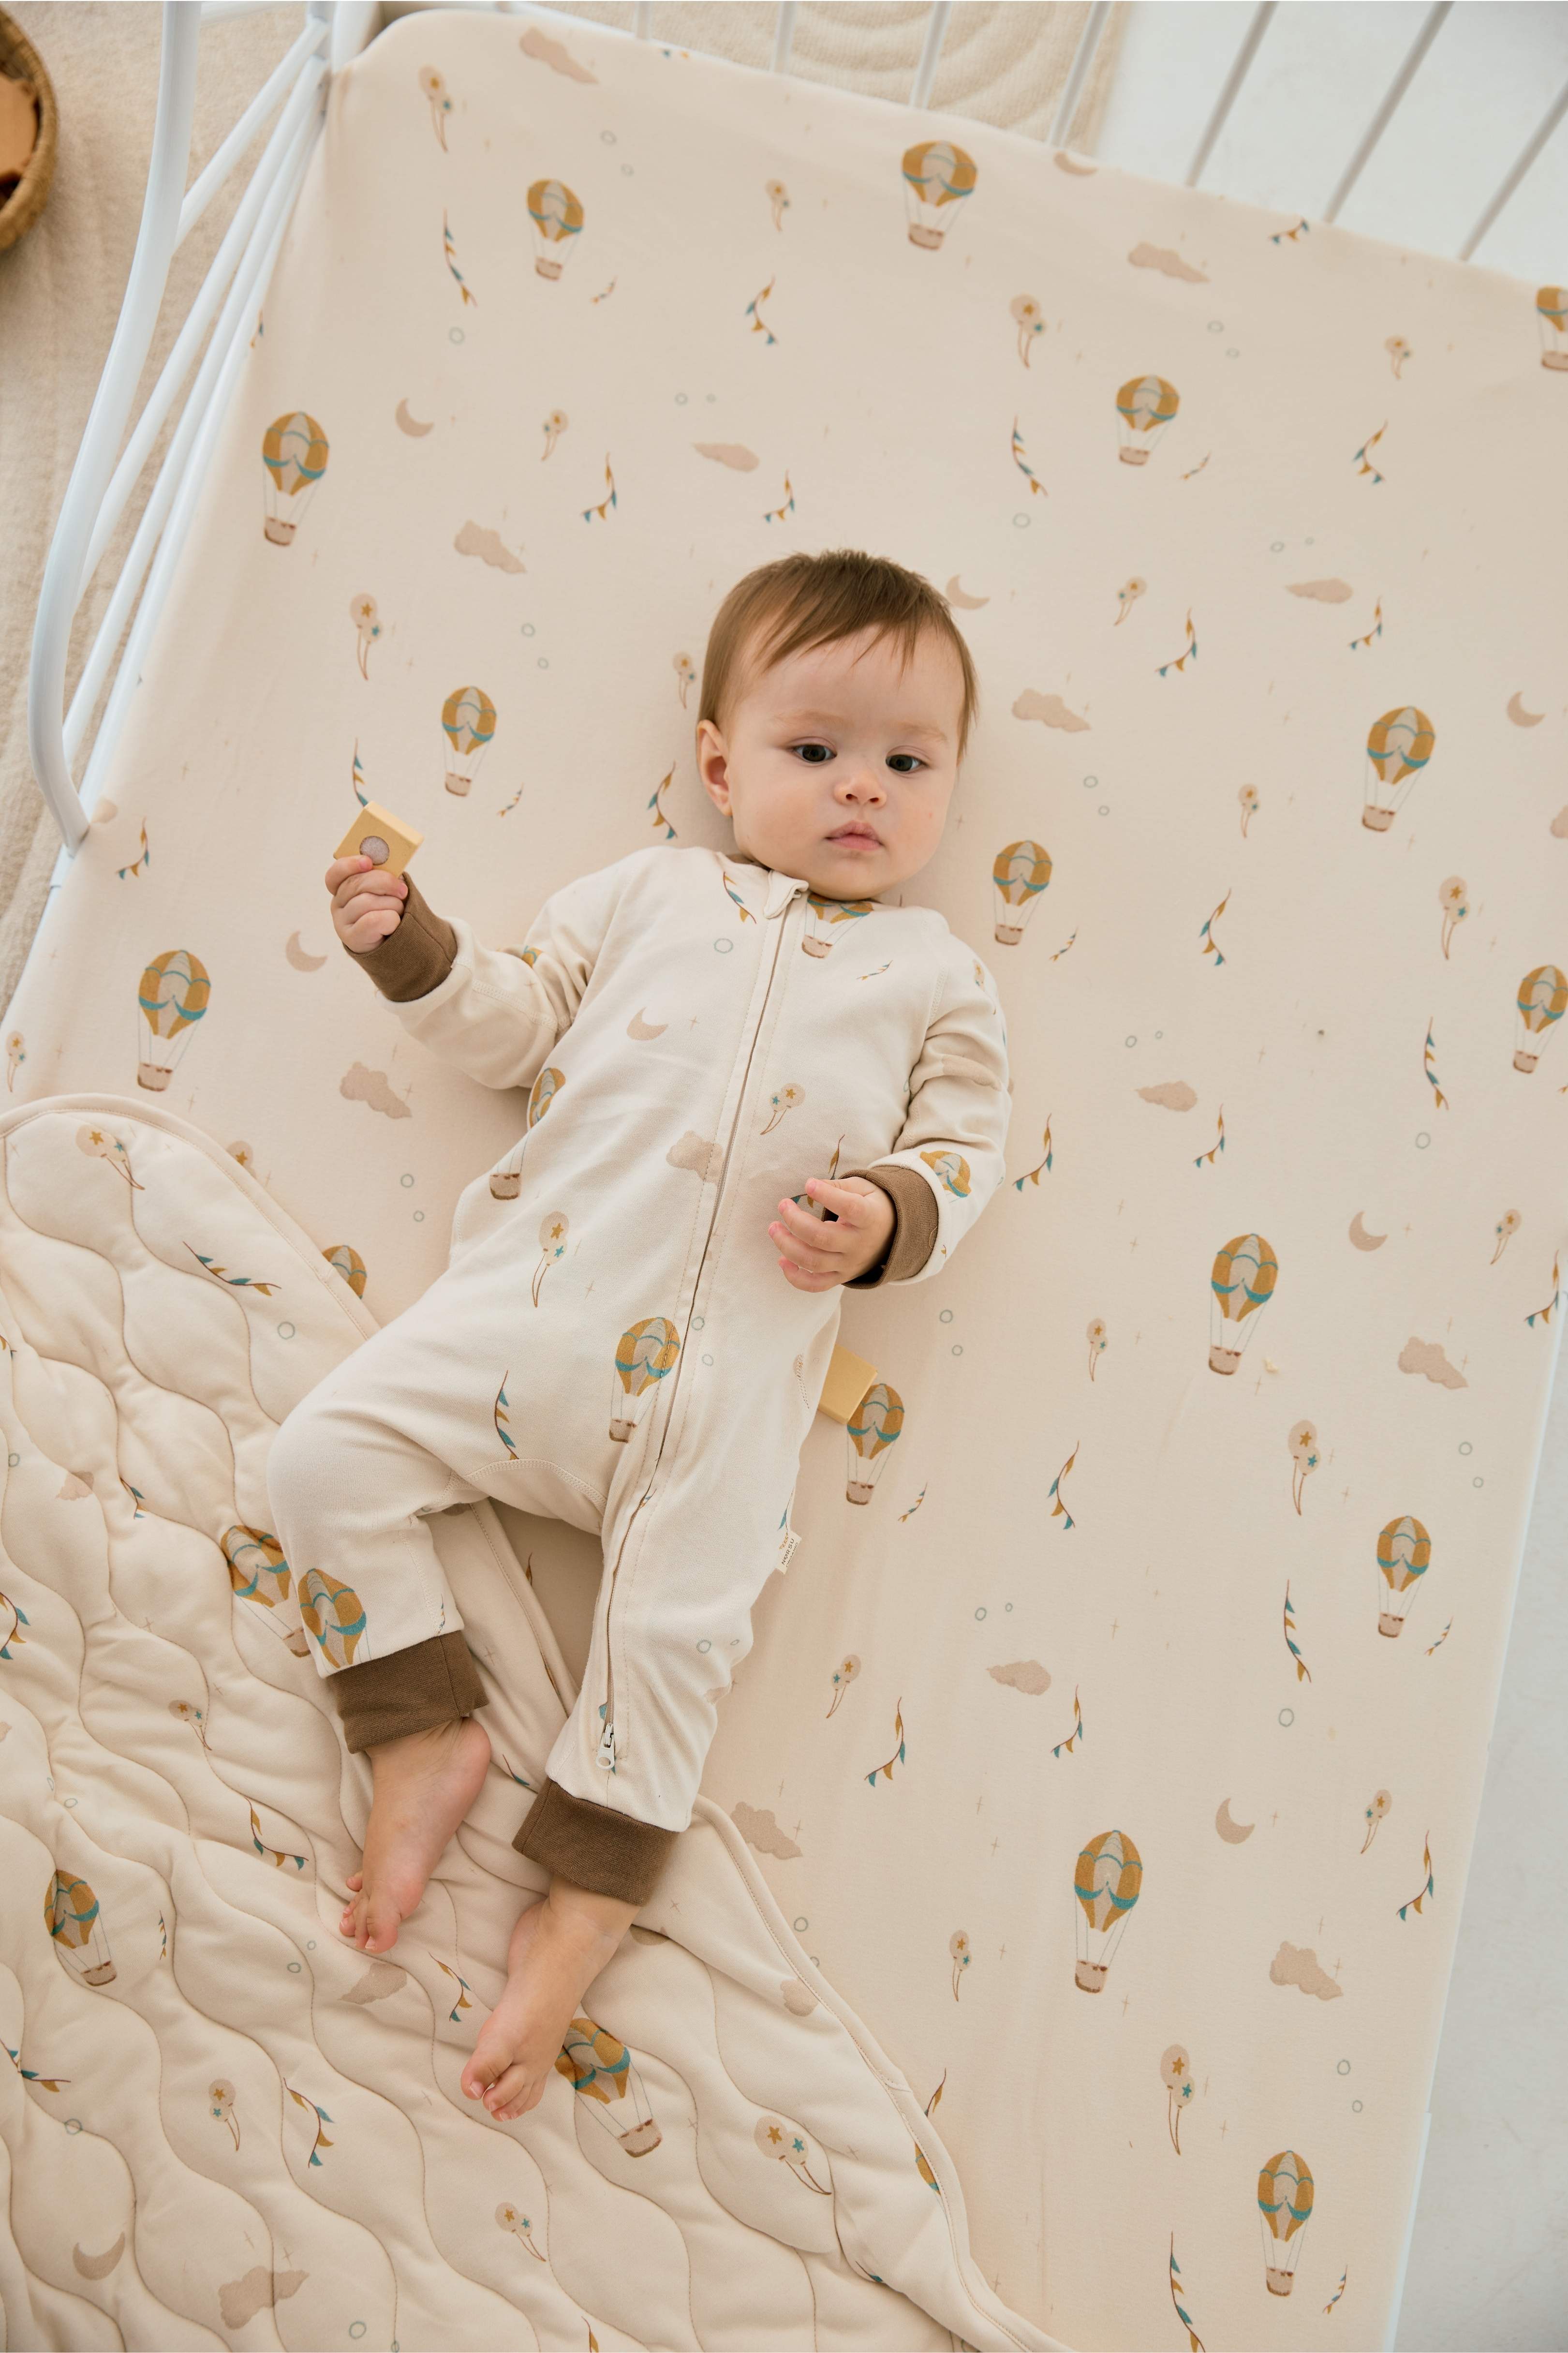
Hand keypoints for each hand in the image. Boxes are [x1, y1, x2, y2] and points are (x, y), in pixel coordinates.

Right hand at [327, 852, 407, 951]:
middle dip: (385, 883)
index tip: (368, 862)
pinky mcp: (351, 938)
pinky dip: (390, 919)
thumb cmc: (389, 911)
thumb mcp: (385, 890)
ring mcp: (341, 921)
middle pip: (356, 884)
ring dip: (392, 904)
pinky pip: (373, 920)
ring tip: (399, 912)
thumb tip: (393, 869)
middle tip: (403, 890)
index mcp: (342, 888)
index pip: (336, 873)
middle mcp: (337, 904)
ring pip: (367, 902)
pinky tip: (394, 924)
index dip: (350, 865)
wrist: (393, 944)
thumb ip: (383, 877)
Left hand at [768, 1177, 893, 1291]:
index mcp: (869, 1218)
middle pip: (821, 1238)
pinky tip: (782, 1260)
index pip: (849, 1208)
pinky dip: (795, 1277)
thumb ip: (839, 1186)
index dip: (827, 1196)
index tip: (808, 1184)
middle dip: (795, 1221)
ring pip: (813, 1262)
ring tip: (774, 1228)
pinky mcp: (840, 1277)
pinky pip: (815, 1285)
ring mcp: (849, 1264)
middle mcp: (859, 1245)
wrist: (892, 1236)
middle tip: (783, 1205)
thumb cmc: (871, 1206)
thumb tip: (812, 1186)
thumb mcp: (863, 1189)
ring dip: (787, 1246)